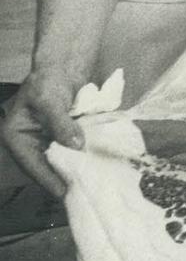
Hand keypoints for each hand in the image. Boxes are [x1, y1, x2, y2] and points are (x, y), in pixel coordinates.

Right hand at [1, 70, 83, 197]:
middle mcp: (29, 143)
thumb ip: (61, 123)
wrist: (62, 67)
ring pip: (59, 162)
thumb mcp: (50, 101)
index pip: (31, 164)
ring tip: (90, 185)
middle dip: (62, 179)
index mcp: (16, 136)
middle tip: (81, 193)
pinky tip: (95, 167)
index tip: (63, 193)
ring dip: (73, 171)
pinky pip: (70, 152)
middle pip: (45, 167)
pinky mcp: (61, 138)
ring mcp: (45, 142)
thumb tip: (75, 145)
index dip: (48, 179)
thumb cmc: (48, 80)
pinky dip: (80, 159)